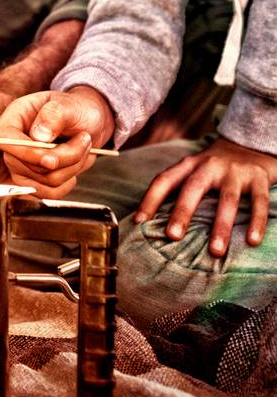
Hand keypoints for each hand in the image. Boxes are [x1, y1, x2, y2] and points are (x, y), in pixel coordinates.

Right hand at [0, 86, 114, 196]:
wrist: (88, 122)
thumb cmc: (76, 109)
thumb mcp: (69, 106)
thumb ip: (53, 116)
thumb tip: (38, 136)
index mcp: (15, 117)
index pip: (4, 138)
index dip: (25, 152)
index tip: (52, 158)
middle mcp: (14, 142)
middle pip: (28, 165)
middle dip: (63, 158)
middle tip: (84, 138)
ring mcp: (21, 164)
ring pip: (43, 182)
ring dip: (71, 168)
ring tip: (82, 147)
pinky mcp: (33, 180)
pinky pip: (49, 193)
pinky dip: (68, 182)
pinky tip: (75, 165)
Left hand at [134, 138, 276, 255]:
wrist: (251, 145)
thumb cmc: (217, 169)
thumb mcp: (196, 171)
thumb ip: (181, 191)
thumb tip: (156, 225)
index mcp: (189, 165)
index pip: (164, 180)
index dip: (150, 199)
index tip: (139, 222)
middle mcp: (210, 165)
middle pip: (193, 187)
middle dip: (182, 211)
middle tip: (172, 236)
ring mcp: (235, 171)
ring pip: (227, 199)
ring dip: (220, 225)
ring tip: (215, 251)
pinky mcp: (258, 178)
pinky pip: (258, 201)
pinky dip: (257, 221)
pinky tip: (252, 241)